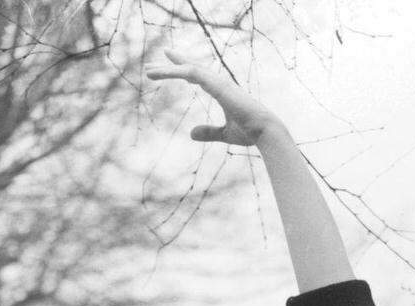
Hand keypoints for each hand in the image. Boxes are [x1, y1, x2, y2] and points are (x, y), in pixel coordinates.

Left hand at [147, 51, 284, 149]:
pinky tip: (167, 71)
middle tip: (151, 66)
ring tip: (149, 71)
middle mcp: (219, 82)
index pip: (197, 75)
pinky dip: (179, 71)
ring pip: (189, 69)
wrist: (265, 132)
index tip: (168, 63)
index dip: (182, 69)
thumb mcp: (224, 134)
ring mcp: (219, 82)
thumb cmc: (250, 132)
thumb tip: (191, 133)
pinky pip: (194, 74)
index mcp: (221, 91)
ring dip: (168, 69)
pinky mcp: (219, 85)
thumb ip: (208, 132)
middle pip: (190, 68)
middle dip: (171, 65)